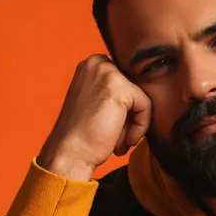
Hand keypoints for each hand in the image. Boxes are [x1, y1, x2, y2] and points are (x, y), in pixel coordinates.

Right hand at [37, 55, 151, 179]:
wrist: (70, 153)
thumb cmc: (82, 136)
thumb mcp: (96, 103)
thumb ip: (114, 94)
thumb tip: (142, 97)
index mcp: (91, 65)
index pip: (125, 82)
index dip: (125, 109)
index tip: (113, 128)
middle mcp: (98, 63)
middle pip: (134, 89)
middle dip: (129, 116)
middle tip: (116, 138)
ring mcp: (107, 72)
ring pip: (140, 98)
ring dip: (133, 124)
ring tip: (118, 142)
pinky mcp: (119, 88)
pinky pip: (145, 106)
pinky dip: (140, 127)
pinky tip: (126, 141)